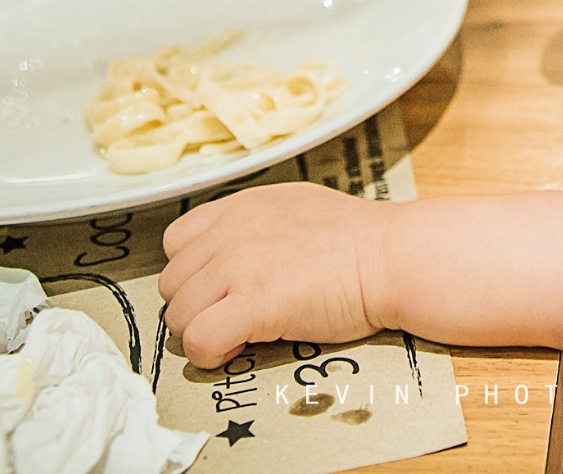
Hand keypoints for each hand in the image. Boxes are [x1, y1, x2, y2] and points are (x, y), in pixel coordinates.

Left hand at [160, 182, 383, 368]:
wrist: (390, 257)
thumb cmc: (357, 240)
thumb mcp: (295, 207)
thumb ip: (256, 224)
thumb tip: (239, 252)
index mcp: (239, 208)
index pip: (175, 242)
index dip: (193, 273)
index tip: (218, 289)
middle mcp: (229, 233)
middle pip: (172, 284)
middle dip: (197, 307)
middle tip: (230, 318)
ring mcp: (238, 267)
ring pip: (178, 316)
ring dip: (203, 332)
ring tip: (237, 336)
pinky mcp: (253, 304)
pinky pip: (199, 341)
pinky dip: (211, 355)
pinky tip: (238, 350)